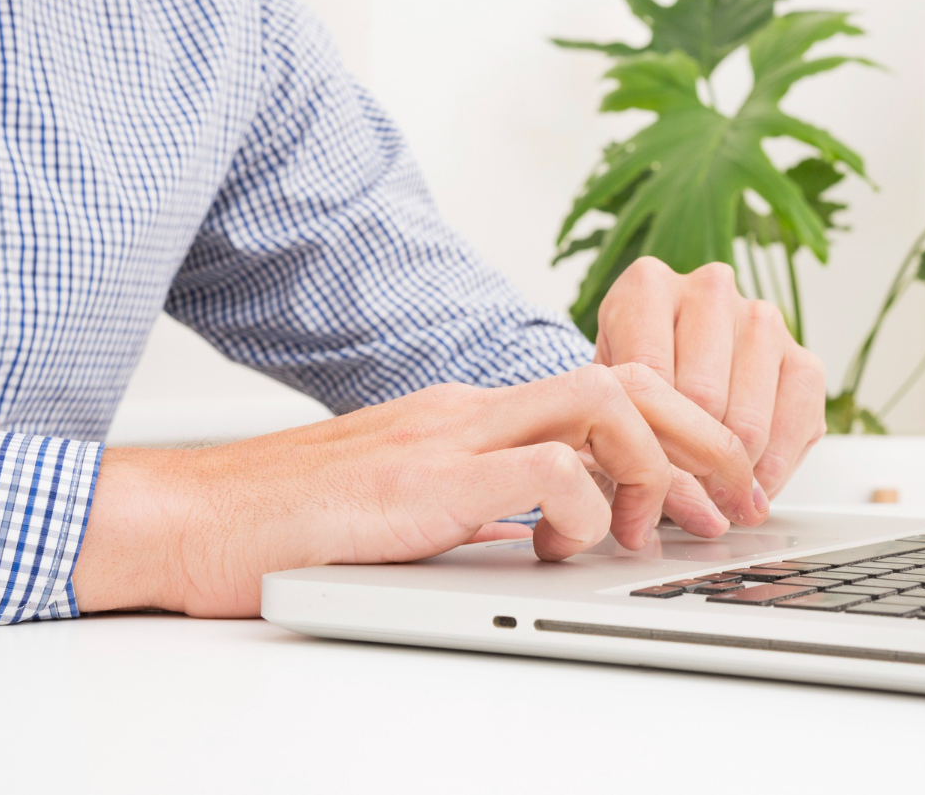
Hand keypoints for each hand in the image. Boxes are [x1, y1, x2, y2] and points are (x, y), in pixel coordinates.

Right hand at [73, 364, 761, 617]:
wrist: (188, 517)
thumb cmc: (286, 520)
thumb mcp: (406, 505)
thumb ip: (476, 503)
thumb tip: (542, 526)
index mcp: (468, 412)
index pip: (603, 385)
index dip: (678, 429)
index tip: (713, 487)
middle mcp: (468, 408)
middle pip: (625, 378)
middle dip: (701, 434)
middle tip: (735, 499)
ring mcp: (446, 436)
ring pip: (601, 404)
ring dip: (655, 465)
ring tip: (660, 529)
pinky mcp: (422, 481)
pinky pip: (544, 471)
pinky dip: (585, 507)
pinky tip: (571, 547)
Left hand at [595, 258, 826, 513]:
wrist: (678, 372)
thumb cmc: (638, 386)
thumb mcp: (616, 403)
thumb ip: (636, 441)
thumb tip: (689, 506)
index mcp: (647, 287)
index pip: (649, 376)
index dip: (646, 443)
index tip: (646, 484)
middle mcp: (710, 289)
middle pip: (701, 399)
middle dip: (690, 465)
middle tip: (682, 501)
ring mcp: (762, 319)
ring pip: (747, 421)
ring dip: (732, 473)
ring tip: (714, 495)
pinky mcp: (803, 356)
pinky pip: (796, 426)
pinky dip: (772, 470)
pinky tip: (751, 483)